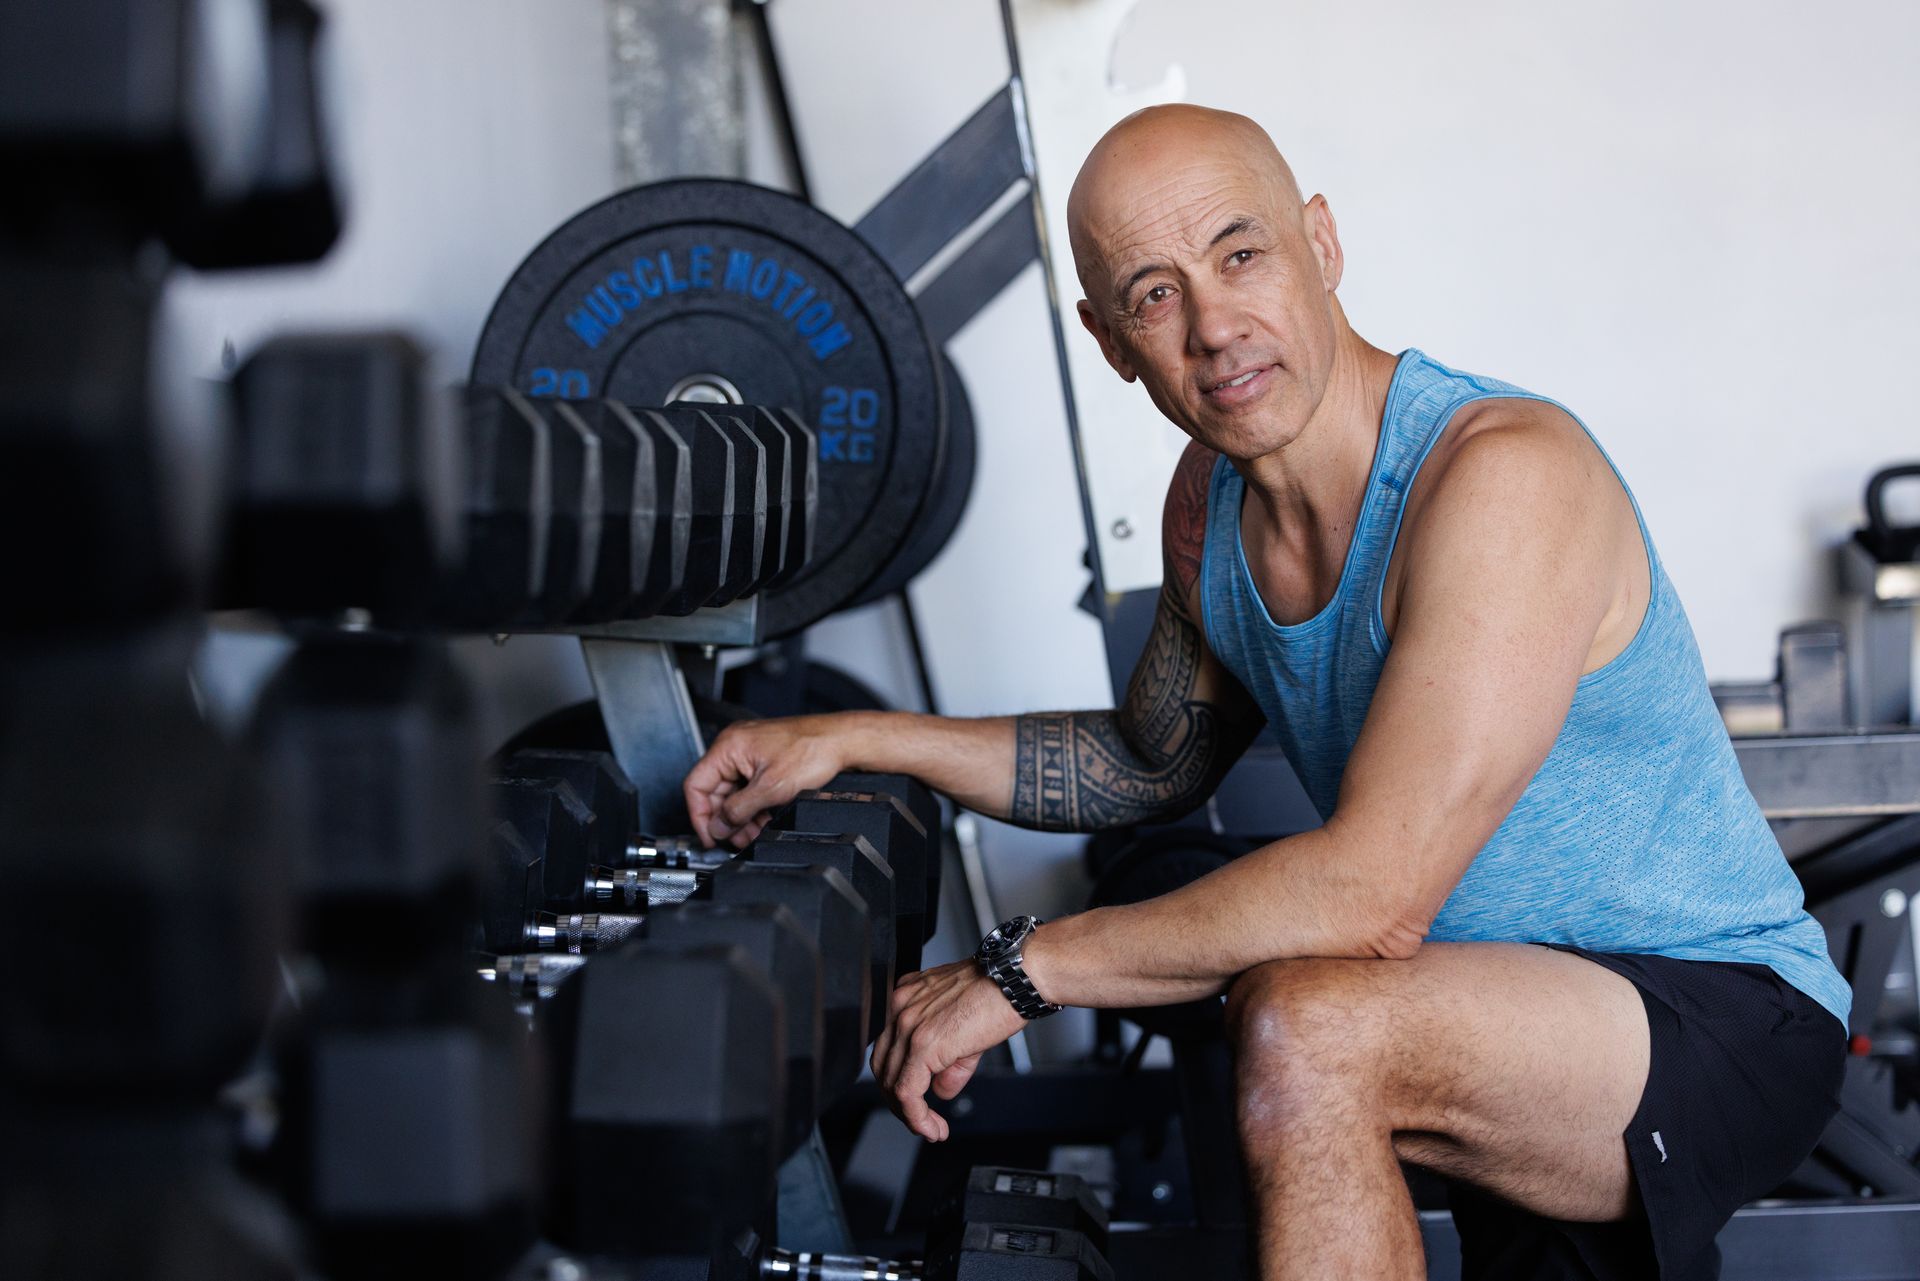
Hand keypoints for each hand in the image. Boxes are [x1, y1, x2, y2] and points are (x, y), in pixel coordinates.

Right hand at [683, 714, 848, 848]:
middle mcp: (735, 745)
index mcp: (729, 746)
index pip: (696, 785)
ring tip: (753, 833)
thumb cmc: (812, 751)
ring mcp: (749, 751)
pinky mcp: (763, 758)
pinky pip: (748, 786)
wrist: (842, 741)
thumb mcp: (770, 789)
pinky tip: (764, 819)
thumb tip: (718, 826)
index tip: (711, 836)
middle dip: (727, 819)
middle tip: (737, 839)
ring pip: (733, 792)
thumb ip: (738, 810)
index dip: (700, 815)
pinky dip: (753, 805)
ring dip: (741, 816)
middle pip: (715, 791)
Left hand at [870, 959, 1027, 1140]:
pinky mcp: (923, 1043)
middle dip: (899, 1100)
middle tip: (920, 1119)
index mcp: (906, 998)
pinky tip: (932, 1127)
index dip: (899, 1080)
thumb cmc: (998, 990)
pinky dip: (916, 1117)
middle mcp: (901, 1007)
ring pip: (892, 1082)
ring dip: (909, 1114)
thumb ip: (948, 1063)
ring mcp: (908, 1024)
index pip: (890, 1048)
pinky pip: (908, 1090)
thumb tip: (940, 1091)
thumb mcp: (965, 1028)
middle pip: (884, 1066)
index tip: (915, 1101)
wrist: (1016, 978)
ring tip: (930, 1128)